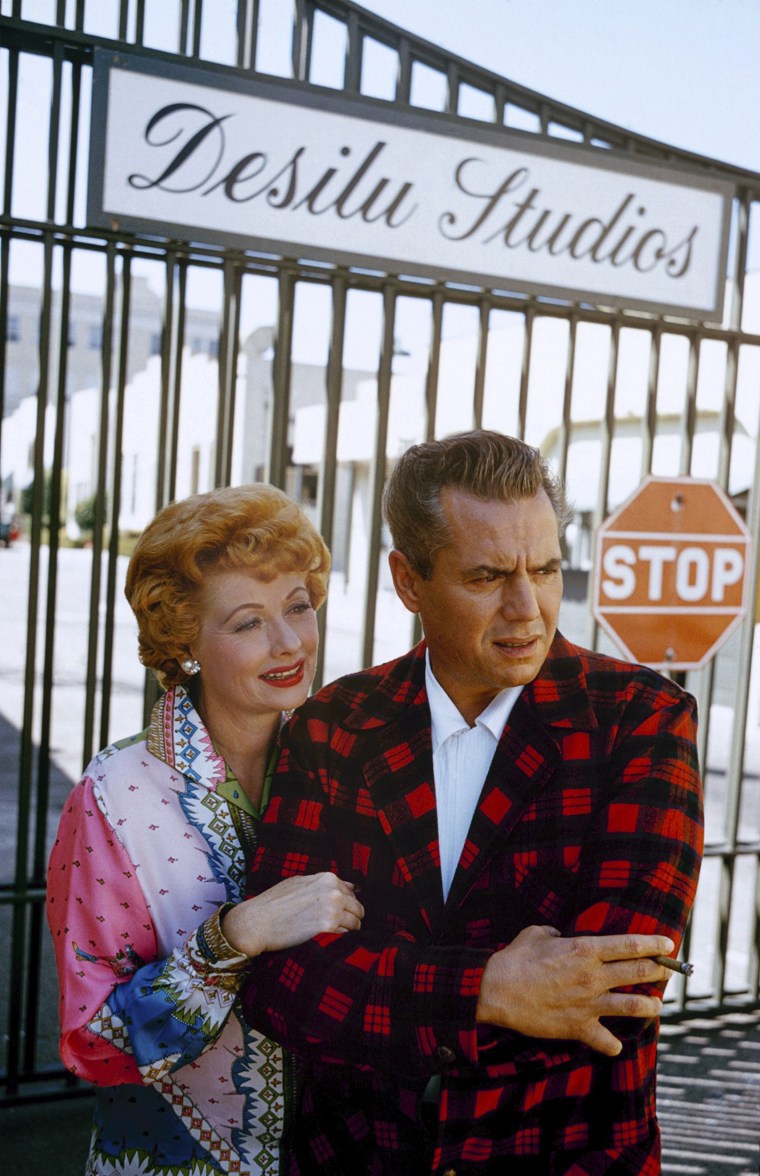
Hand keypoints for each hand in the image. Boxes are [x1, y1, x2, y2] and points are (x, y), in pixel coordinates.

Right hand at [221, 872, 363, 957]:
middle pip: (357, 908)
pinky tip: (326, 938)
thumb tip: (351, 887)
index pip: (352, 892)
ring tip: (332, 933)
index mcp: (328, 878)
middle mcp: (333, 891)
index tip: (340, 912)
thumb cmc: (274, 902)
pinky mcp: (327, 927)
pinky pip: (345, 934)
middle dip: (352, 917)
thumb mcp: (300, 882)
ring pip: (355, 923)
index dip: (347, 904)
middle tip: (338, 926)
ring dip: (348, 929)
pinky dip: (340, 938)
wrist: (256, 922)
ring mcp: (332, 909)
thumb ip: (324, 883)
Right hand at [476, 924, 674, 1055]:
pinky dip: (614, 1044)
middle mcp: (593, 976)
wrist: (497, 991)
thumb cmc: (514, 959)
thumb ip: (556, 933)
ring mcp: (589, 1003)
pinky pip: (607, 1041)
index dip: (655, 944)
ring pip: (635, 1006)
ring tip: (655, 1005)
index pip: (631, 945)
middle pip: (640, 972)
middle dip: (660, 971)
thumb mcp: (537, 933)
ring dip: (650, 1006)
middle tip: (668, 970)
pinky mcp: (579, 1027)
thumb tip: (561, 935)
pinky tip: (615, 1043)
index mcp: (585, 949)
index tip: (669, 945)